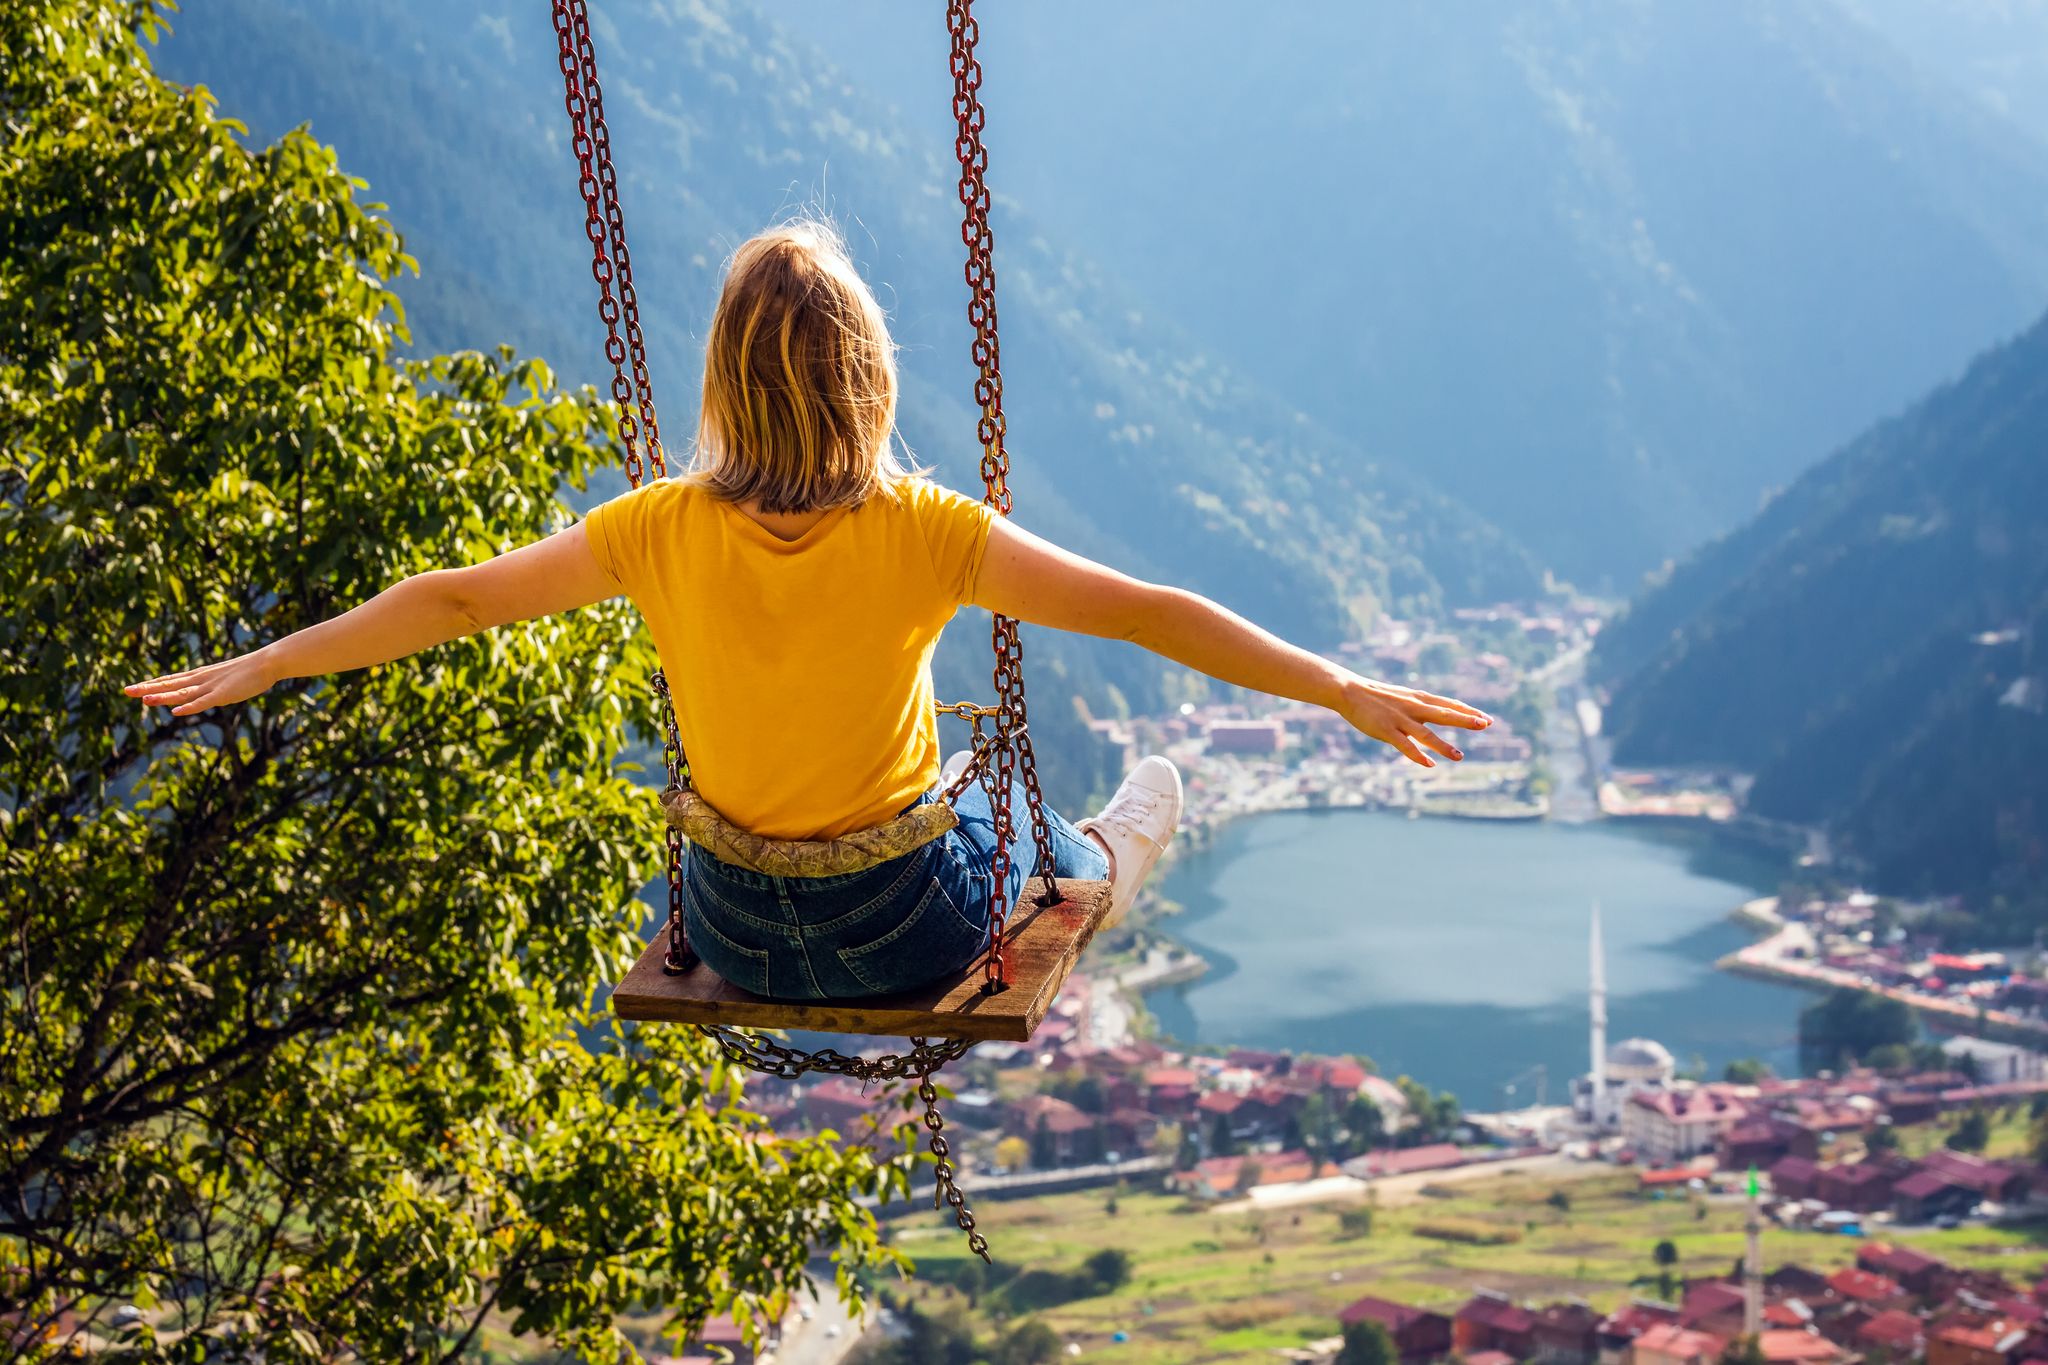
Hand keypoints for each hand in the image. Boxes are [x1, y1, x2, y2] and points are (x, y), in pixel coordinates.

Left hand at [126, 650, 279, 715]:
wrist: (268, 662)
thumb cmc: (251, 670)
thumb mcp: (227, 677)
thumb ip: (216, 684)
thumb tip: (209, 689)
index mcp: (202, 676)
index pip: (172, 680)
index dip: (153, 683)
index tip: (136, 687)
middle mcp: (201, 680)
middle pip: (170, 684)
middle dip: (148, 688)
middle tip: (126, 690)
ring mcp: (211, 687)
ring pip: (182, 694)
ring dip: (162, 697)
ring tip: (143, 700)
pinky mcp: (223, 695)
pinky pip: (203, 702)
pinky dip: (189, 707)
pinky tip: (176, 711)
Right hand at [1340, 677, 1491, 767]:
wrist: (1349, 691)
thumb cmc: (1376, 696)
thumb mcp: (1403, 696)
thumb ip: (1420, 705)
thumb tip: (1437, 712)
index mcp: (1418, 698)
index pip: (1449, 704)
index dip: (1468, 711)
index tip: (1487, 719)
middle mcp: (1413, 707)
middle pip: (1444, 713)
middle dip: (1465, 719)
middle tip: (1486, 724)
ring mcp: (1400, 719)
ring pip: (1426, 734)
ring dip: (1443, 745)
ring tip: (1460, 756)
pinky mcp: (1386, 730)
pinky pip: (1404, 745)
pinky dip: (1417, 755)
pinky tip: (1429, 764)